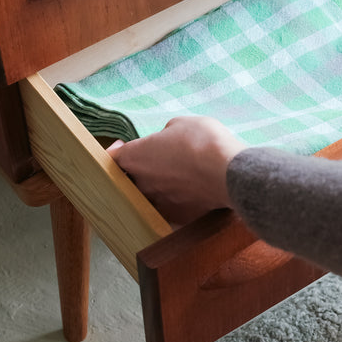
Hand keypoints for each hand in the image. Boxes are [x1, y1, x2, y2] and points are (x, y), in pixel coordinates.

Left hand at [107, 116, 247, 225]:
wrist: (228, 173)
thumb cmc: (203, 142)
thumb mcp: (182, 123)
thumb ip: (166, 133)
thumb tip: (167, 141)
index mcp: (136, 157)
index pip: (113, 157)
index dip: (116, 151)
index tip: (122, 147)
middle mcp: (141, 184)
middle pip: (131, 178)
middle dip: (141, 169)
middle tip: (159, 159)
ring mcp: (158, 203)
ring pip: (151, 196)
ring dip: (159, 187)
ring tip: (179, 177)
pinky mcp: (176, 217)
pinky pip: (171, 208)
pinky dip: (177, 201)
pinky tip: (191, 192)